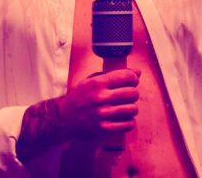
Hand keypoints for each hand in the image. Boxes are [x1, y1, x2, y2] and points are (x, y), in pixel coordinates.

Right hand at [17, 68, 139, 163]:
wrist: (63, 118)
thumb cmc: (80, 97)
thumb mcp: (92, 80)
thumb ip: (113, 75)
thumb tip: (137, 72)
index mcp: (98, 83)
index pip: (127, 76)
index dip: (134, 78)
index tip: (132, 81)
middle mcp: (101, 97)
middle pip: (132, 93)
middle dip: (133, 93)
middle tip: (129, 95)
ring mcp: (102, 114)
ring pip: (132, 109)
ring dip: (132, 108)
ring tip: (126, 107)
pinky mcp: (103, 128)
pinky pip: (128, 124)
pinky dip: (129, 121)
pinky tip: (124, 119)